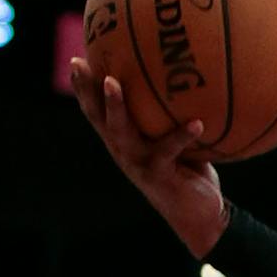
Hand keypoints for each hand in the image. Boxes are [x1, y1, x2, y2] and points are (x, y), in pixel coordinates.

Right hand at [68, 57, 227, 258]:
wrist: (200, 216)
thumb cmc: (190, 174)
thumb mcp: (180, 143)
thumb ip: (176, 119)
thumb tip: (192, 82)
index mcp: (124, 141)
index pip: (98, 112)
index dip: (84, 89)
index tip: (76, 60)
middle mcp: (124, 150)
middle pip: (98, 117)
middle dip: (86, 90)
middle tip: (80, 65)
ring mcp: (138, 163)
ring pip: (120, 131)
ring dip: (115, 106)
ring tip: (113, 82)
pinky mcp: (159, 175)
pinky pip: (169, 150)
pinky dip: (183, 136)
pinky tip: (198, 123)